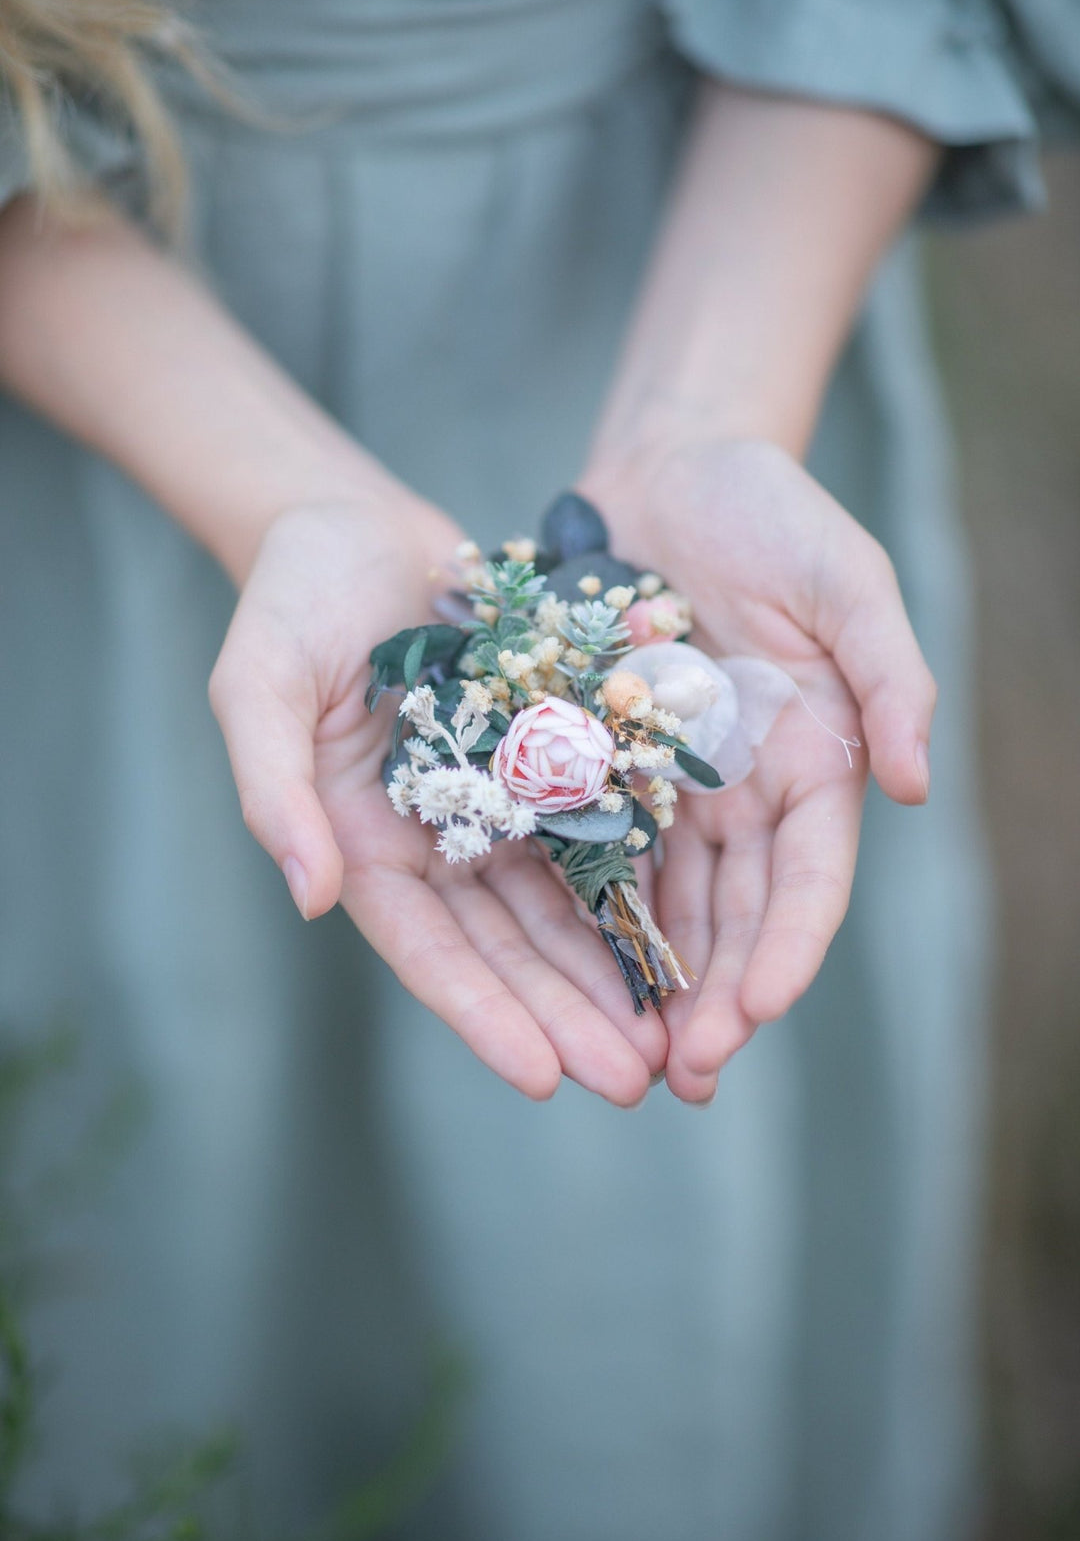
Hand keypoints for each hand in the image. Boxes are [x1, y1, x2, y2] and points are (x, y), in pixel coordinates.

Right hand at [209, 495, 665, 1105]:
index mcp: (363, 844)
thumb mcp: (259, 690)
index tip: (545, 1077)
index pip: (428, 951)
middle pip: (509, 949)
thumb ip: (276, 791)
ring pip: (562, 907)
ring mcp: (494, 805)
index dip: (484, 1015)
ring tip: (674, 1039)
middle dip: (569, 1017)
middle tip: (638, 1080)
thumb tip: (309, 896)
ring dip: (612, 973)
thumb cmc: (288, 604)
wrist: (350, 526)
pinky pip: (596, 830)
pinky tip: (684, 930)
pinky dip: (633, 884)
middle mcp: (435, 841)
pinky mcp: (543, 759)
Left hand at [581, 438, 935, 1102]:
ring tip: (627, 1058)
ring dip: (652, 984)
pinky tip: (566, 975)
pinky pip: (591, 848)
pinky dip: (588, 916)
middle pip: (735, 914)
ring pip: (664, 905)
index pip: (809, 878)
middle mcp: (745, 790)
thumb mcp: (847, 580)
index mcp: (815, 761)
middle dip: (715, 996)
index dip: (789, 946)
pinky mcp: (599, 761)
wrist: (671, 466)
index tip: (758, 1006)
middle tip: (685, 1075)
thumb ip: (888, 676)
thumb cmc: (772, 512)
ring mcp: (670, 784)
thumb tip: (920, 785)